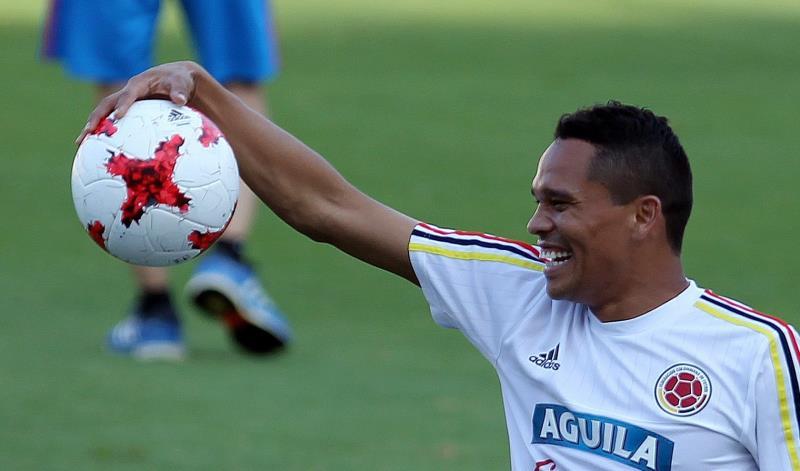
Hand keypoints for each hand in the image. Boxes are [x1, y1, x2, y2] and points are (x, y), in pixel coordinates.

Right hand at [76, 61, 202, 143]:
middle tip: (87, 132)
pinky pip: (112, 122)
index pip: (128, 94)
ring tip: (80, 143)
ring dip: (92, 127)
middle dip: (96, 117)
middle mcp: (127, 92)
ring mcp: (125, 102)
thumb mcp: (181, 83)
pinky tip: (97, 148)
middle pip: (106, 104)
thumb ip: (179, 91)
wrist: (175, 78)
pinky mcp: (127, 110)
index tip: (118, 117)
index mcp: (139, 84)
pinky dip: (104, 132)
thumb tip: (180, 100)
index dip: (123, 105)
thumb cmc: (178, 80)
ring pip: (104, 114)